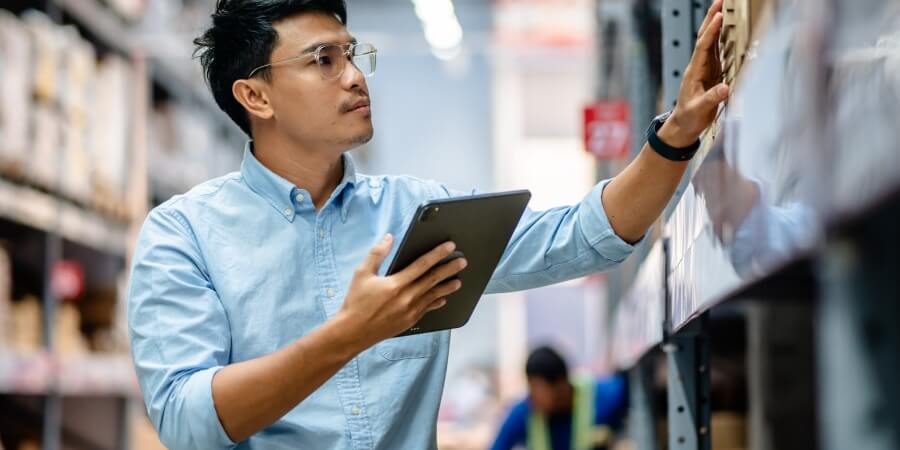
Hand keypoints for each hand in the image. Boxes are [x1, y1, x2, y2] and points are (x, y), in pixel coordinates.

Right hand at [337, 234, 466, 347]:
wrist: (352, 332)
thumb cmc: (355, 302)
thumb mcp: (362, 273)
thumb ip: (377, 253)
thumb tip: (389, 238)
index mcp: (396, 284)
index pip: (422, 265)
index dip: (438, 254)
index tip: (450, 247)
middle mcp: (406, 298)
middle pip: (433, 280)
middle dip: (450, 269)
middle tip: (463, 261)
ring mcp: (410, 311)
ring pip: (434, 296)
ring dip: (448, 287)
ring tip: (459, 281)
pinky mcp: (409, 321)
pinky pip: (427, 309)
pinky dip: (437, 302)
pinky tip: (443, 298)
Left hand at [659, 0, 728, 147]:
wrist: (683, 125)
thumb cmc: (689, 117)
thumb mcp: (700, 110)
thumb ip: (712, 99)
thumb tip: (726, 88)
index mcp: (695, 72)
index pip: (703, 47)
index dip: (711, 32)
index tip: (719, 17)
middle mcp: (699, 66)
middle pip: (704, 38)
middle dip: (710, 19)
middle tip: (719, 1)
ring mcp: (705, 68)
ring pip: (710, 42)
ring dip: (715, 24)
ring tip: (722, 8)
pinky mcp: (711, 73)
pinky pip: (716, 51)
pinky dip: (721, 37)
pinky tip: (726, 29)